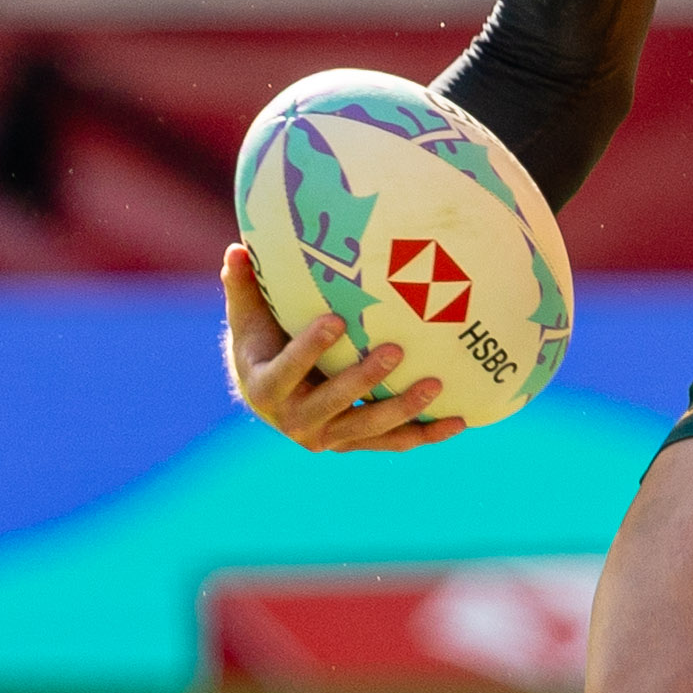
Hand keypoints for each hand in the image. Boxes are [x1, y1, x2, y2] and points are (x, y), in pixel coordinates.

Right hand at [219, 244, 461, 451]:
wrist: (269, 394)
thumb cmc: (262, 342)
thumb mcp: (248, 317)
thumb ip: (242, 286)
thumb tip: (235, 249)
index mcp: (266, 389)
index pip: (288, 371)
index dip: (310, 349)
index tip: (336, 320)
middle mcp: (296, 421)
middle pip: (333, 405)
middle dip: (364, 381)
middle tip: (396, 350)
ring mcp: (328, 438)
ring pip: (368, 428)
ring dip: (403, 410)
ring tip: (435, 384)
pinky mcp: (355, 443)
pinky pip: (392, 442)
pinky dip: (424, 433)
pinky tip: (457, 420)